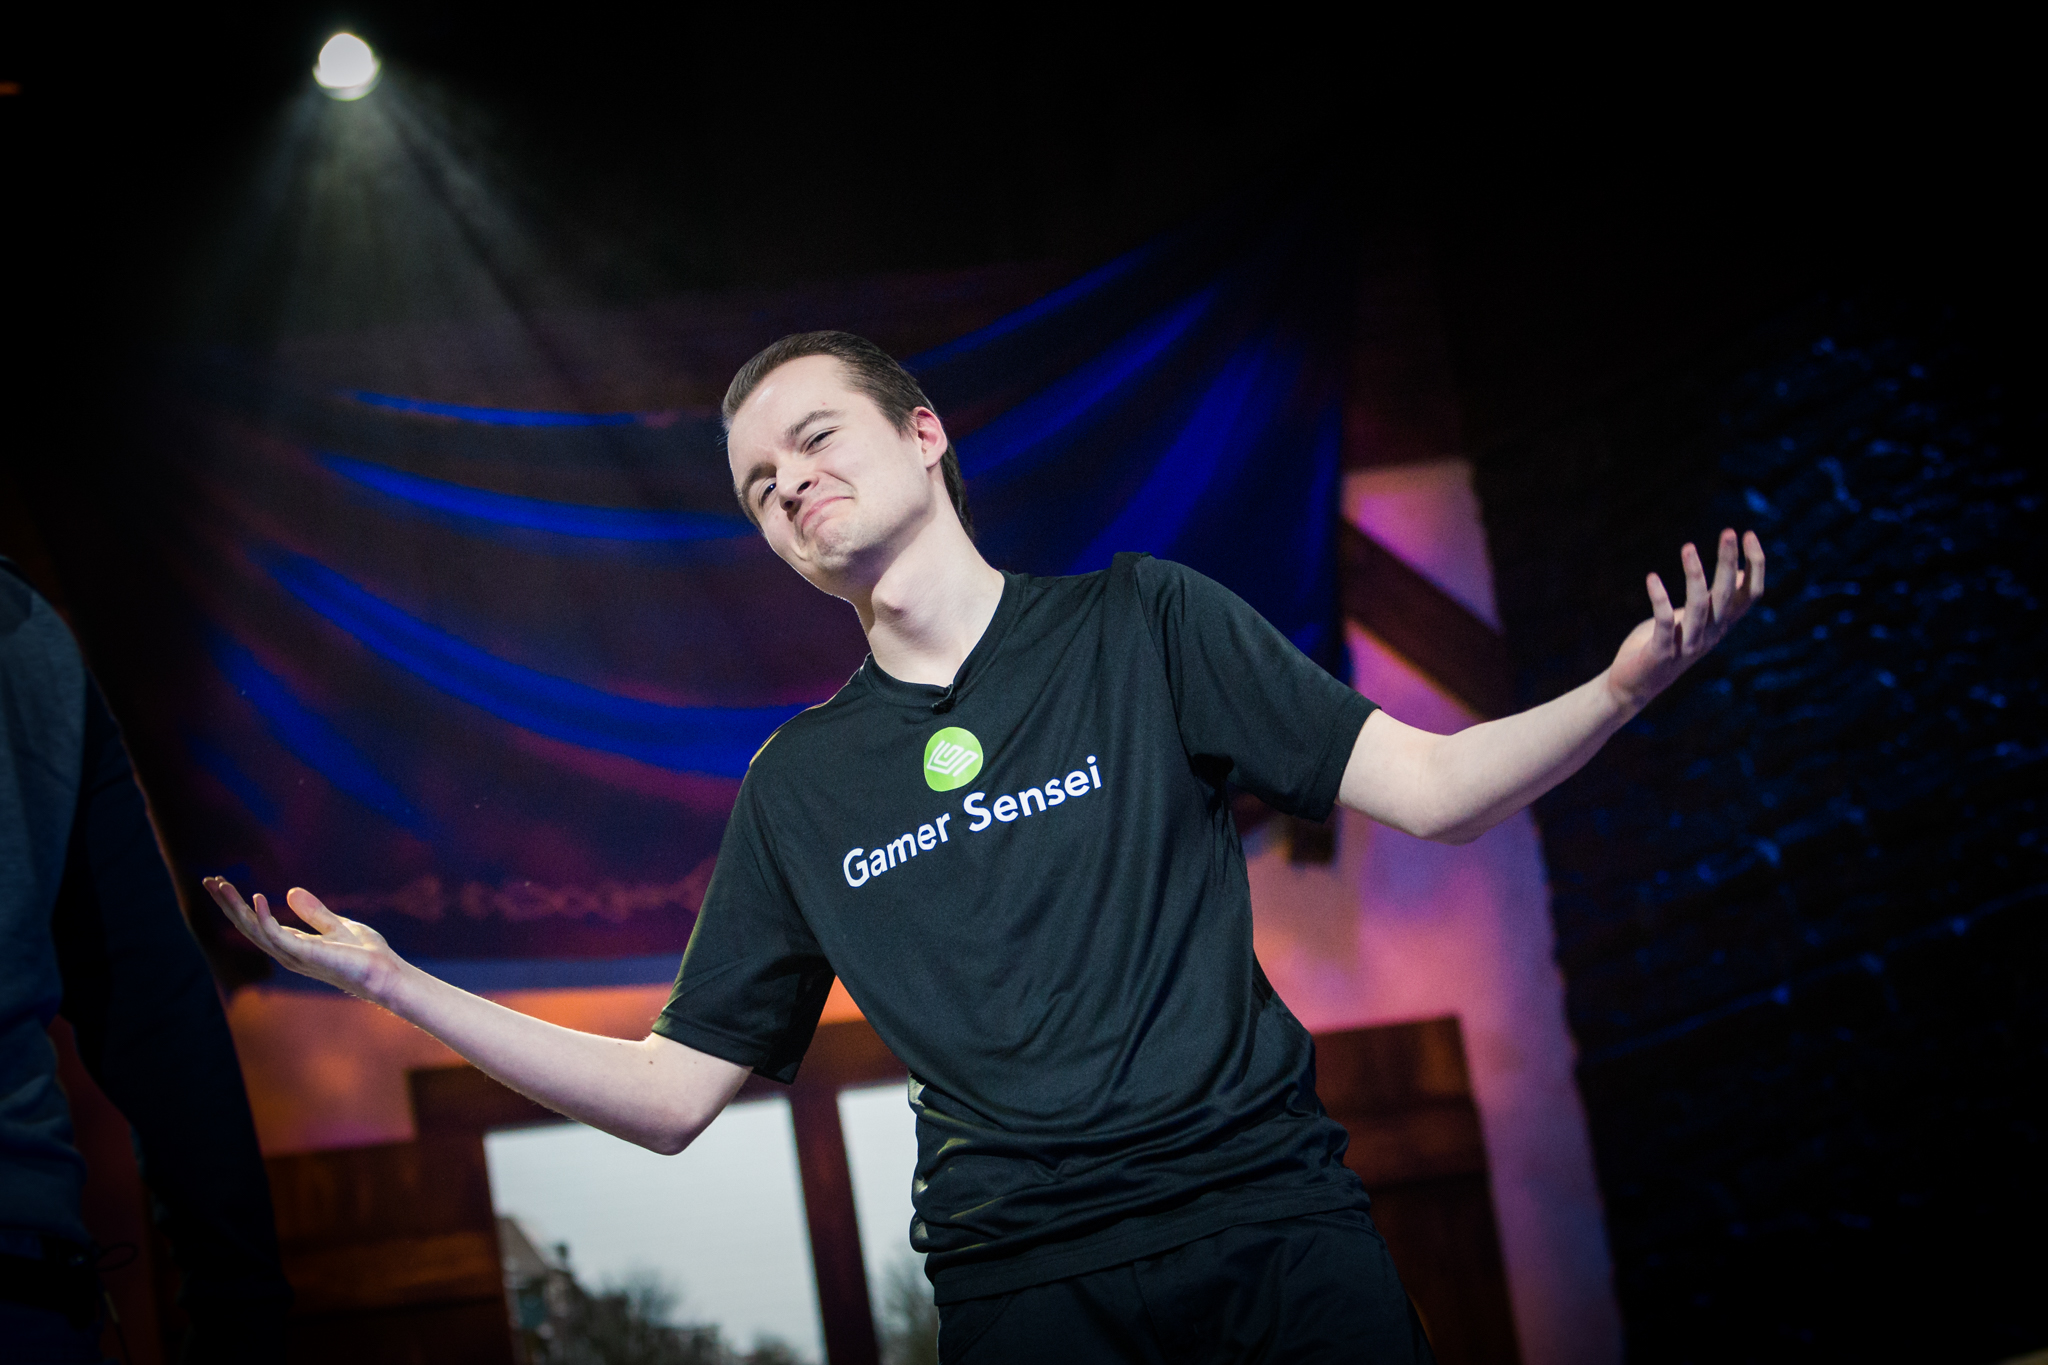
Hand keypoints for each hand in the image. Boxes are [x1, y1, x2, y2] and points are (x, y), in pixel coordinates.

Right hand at [202, 876, 406, 1003]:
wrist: (385, 973)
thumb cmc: (365, 955)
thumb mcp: (338, 925)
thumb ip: (314, 912)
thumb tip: (289, 891)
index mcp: (293, 944)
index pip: (256, 923)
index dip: (238, 904)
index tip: (222, 883)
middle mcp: (287, 952)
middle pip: (248, 926)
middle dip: (228, 904)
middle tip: (209, 881)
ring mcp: (294, 955)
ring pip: (254, 930)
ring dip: (236, 908)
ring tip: (221, 886)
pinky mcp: (306, 955)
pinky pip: (277, 936)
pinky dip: (264, 918)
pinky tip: (255, 899)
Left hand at [1607, 529, 1765, 710]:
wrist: (1633, 685)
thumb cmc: (1664, 644)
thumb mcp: (1695, 618)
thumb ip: (1718, 600)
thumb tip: (1740, 572)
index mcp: (1720, 625)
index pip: (1750, 594)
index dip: (1755, 565)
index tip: (1749, 534)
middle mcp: (1710, 635)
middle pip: (1727, 595)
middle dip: (1729, 562)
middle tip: (1730, 531)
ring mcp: (1687, 645)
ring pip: (1699, 606)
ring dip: (1695, 575)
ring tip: (1688, 547)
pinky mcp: (1661, 652)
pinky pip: (1663, 621)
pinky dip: (1659, 599)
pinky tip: (1652, 578)